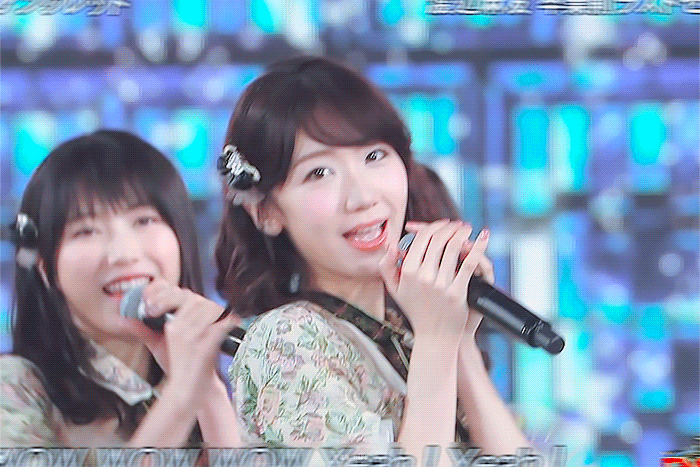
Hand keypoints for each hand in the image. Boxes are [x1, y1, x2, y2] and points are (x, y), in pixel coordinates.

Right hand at [136, 280, 238, 405]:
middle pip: (198, 301)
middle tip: (222, 310)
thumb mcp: (170, 345)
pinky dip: (230, 321)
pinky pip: (220, 327)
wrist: (184, 392)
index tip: (211, 304)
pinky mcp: (203, 348)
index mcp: (172, 327)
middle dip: (212, 303)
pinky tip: (237, 320)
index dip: (201, 298)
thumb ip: (176, 325)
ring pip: (209, 310)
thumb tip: (187, 307)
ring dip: (222, 311)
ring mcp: (191, 338)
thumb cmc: (182, 369)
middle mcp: (179, 329)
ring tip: (230, 314)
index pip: (186, 298)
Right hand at [380, 220, 489, 339]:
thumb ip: (387, 266)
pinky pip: (469, 264)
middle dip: (450, 227)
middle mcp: (423, 276)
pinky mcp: (457, 292)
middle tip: (458, 225)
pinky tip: (483, 238)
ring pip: (453, 248)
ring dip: (462, 233)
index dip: (434, 227)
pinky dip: (478, 248)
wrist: (434, 337)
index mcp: (408, 273)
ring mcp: (441, 284)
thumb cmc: (417, 312)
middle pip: (439, 240)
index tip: (443, 225)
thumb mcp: (395, 290)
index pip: (422, 239)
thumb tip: (391, 244)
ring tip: (467, 229)